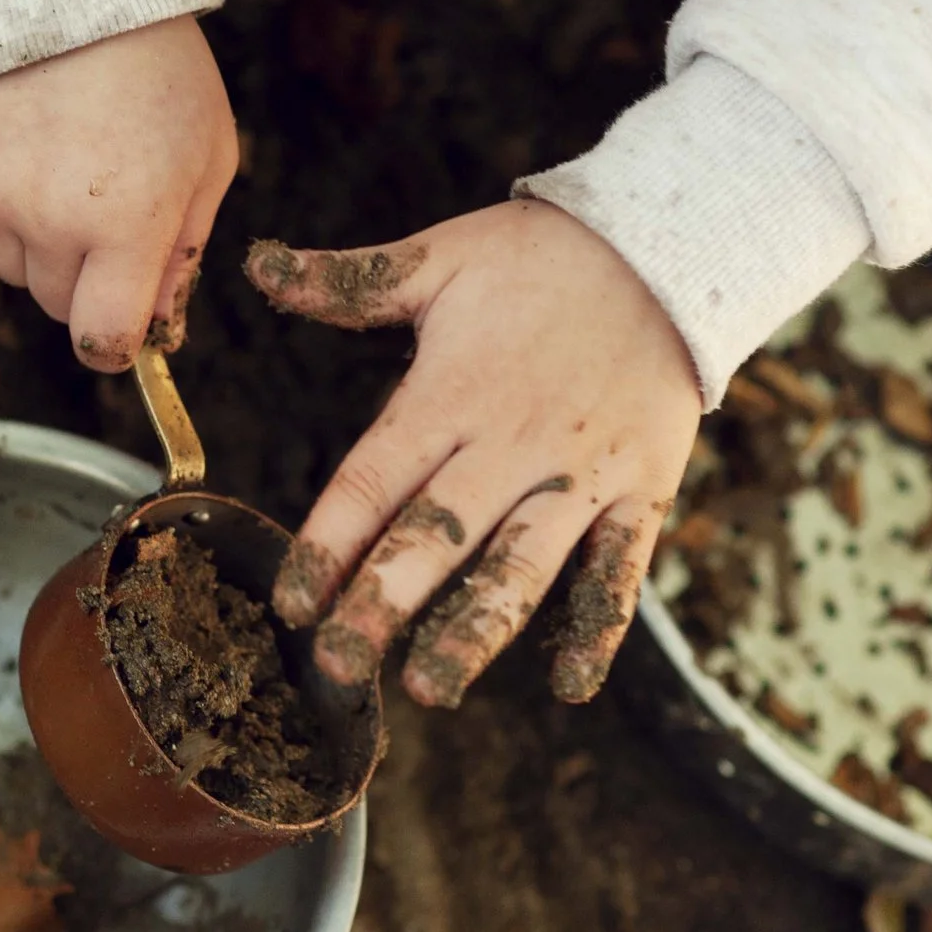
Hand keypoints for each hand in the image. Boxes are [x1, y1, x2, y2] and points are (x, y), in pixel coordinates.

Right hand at [0, 16, 236, 369]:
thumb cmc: (155, 67)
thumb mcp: (208, 157)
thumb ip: (183, 250)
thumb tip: (158, 325)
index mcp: (126, 224)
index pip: (102, 338)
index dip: (114, 343)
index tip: (120, 329)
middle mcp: (49, 220)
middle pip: (55, 304)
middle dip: (82, 275)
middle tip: (100, 206)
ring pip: (8, 267)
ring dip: (31, 239)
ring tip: (57, 163)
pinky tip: (15, 151)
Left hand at [250, 198, 700, 706]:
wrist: (673, 244)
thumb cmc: (542, 257)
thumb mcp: (441, 256)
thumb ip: (350, 281)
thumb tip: (258, 264)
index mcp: (451, 393)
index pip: (374, 481)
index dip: (327, 545)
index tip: (291, 604)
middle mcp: (514, 443)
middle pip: (436, 535)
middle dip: (382, 603)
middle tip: (337, 666)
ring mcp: (581, 474)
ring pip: (522, 567)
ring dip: (474, 631)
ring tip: (429, 688)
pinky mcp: (641, 490)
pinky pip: (620, 570)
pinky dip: (598, 628)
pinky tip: (570, 686)